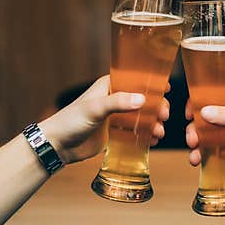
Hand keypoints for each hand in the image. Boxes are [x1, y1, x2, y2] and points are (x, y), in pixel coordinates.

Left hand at [40, 75, 169, 165]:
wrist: (58, 146)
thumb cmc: (70, 121)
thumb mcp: (95, 108)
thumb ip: (118, 102)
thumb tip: (142, 99)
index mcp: (109, 86)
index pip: (135, 79)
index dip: (151, 82)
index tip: (166, 88)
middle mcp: (114, 99)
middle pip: (143, 99)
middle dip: (156, 107)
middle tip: (163, 116)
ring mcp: (115, 117)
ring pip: (141, 117)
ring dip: (153, 123)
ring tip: (158, 132)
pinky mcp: (115, 133)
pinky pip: (135, 132)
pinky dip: (146, 135)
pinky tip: (153, 141)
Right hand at [185, 87, 224, 177]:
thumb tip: (205, 112)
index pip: (212, 93)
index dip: (196, 102)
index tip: (188, 114)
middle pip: (205, 118)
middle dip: (195, 130)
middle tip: (192, 141)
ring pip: (209, 136)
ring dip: (199, 147)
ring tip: (195, 158)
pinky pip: (217, 151)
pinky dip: (210, 157)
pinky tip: (203, 163)